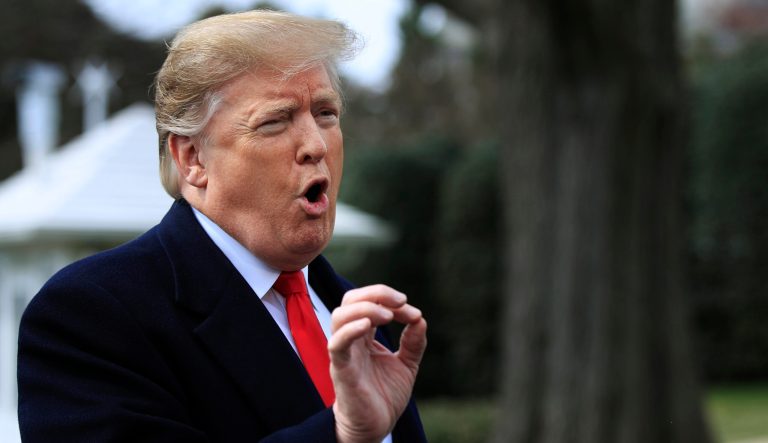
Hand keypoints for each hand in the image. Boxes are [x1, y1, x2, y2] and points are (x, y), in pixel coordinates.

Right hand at [328, 285, 426, 442]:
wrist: (375, 427)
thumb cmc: (385, 395)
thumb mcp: (406, 365)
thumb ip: (413, 343)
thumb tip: (420, 319)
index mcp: (365, 335)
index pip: (371, 303)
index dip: (392, 301)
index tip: (414, 314)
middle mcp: (352, 339)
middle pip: (351, 300)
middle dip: (376, 293)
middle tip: (401, 301)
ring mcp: (344, 353)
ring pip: (341, 316)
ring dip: (365, 308)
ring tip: (388, 316)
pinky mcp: (341, 369)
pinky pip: (337, 344)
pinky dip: (350, 330)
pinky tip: (367, 326)